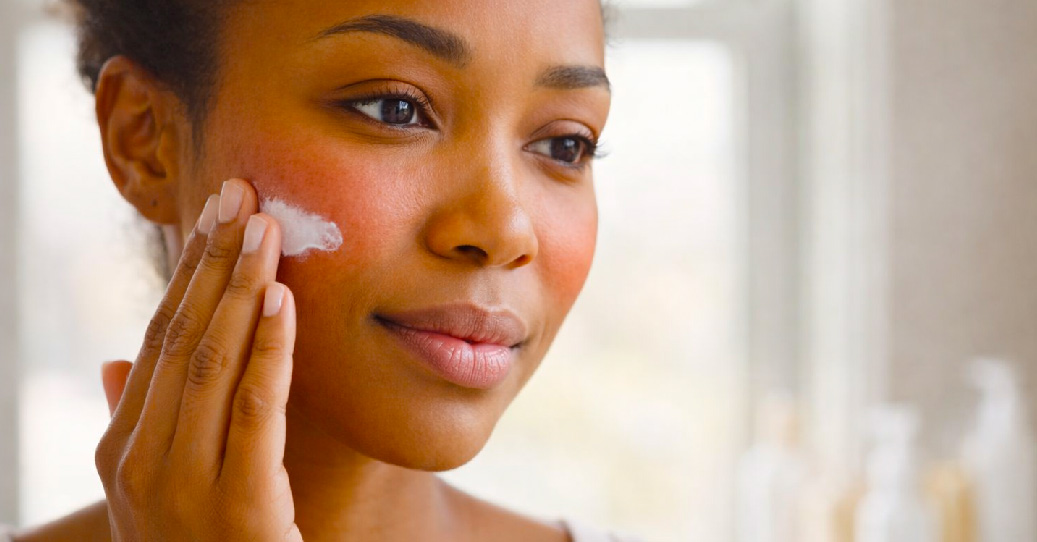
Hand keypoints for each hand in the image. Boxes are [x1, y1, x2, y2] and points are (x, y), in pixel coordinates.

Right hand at [94, 179, 302, 541]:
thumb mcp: (162, 490)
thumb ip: (138, 422)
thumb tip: (116, 360)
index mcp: (123, 447)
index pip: (158, 338)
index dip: (188, 272)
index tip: (214, 213)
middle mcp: (142, 460)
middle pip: (182, 337)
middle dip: (212, 261)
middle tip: (242, 193)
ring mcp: (185, 486)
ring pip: (212, 363)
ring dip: (240, 287)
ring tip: (264, 225)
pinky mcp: (241, 505)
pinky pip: (255, 410)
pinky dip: (268, 349)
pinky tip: (283, 298)